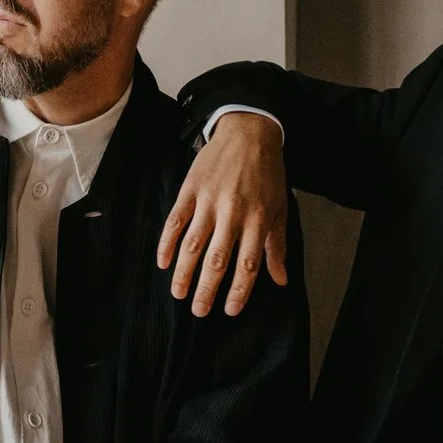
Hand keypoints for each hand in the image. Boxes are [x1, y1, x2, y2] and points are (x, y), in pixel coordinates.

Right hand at [156, 111, 288, 316]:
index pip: (247, 265)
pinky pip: (175, 220)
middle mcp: (233, 213)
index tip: (229, 310)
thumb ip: (277, 246)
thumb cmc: (268, 173)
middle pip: (217, 259)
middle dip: (207, 289)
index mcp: (258, 220)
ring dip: (183, 272)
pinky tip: (162, 262)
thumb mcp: (280, 208)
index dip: (238, 291)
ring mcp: (209, 201)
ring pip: (193, 244)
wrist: (249, 131)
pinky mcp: (191, 189)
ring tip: (178, 294)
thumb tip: (281, 280)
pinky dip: (166, 242)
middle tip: (199, 311)